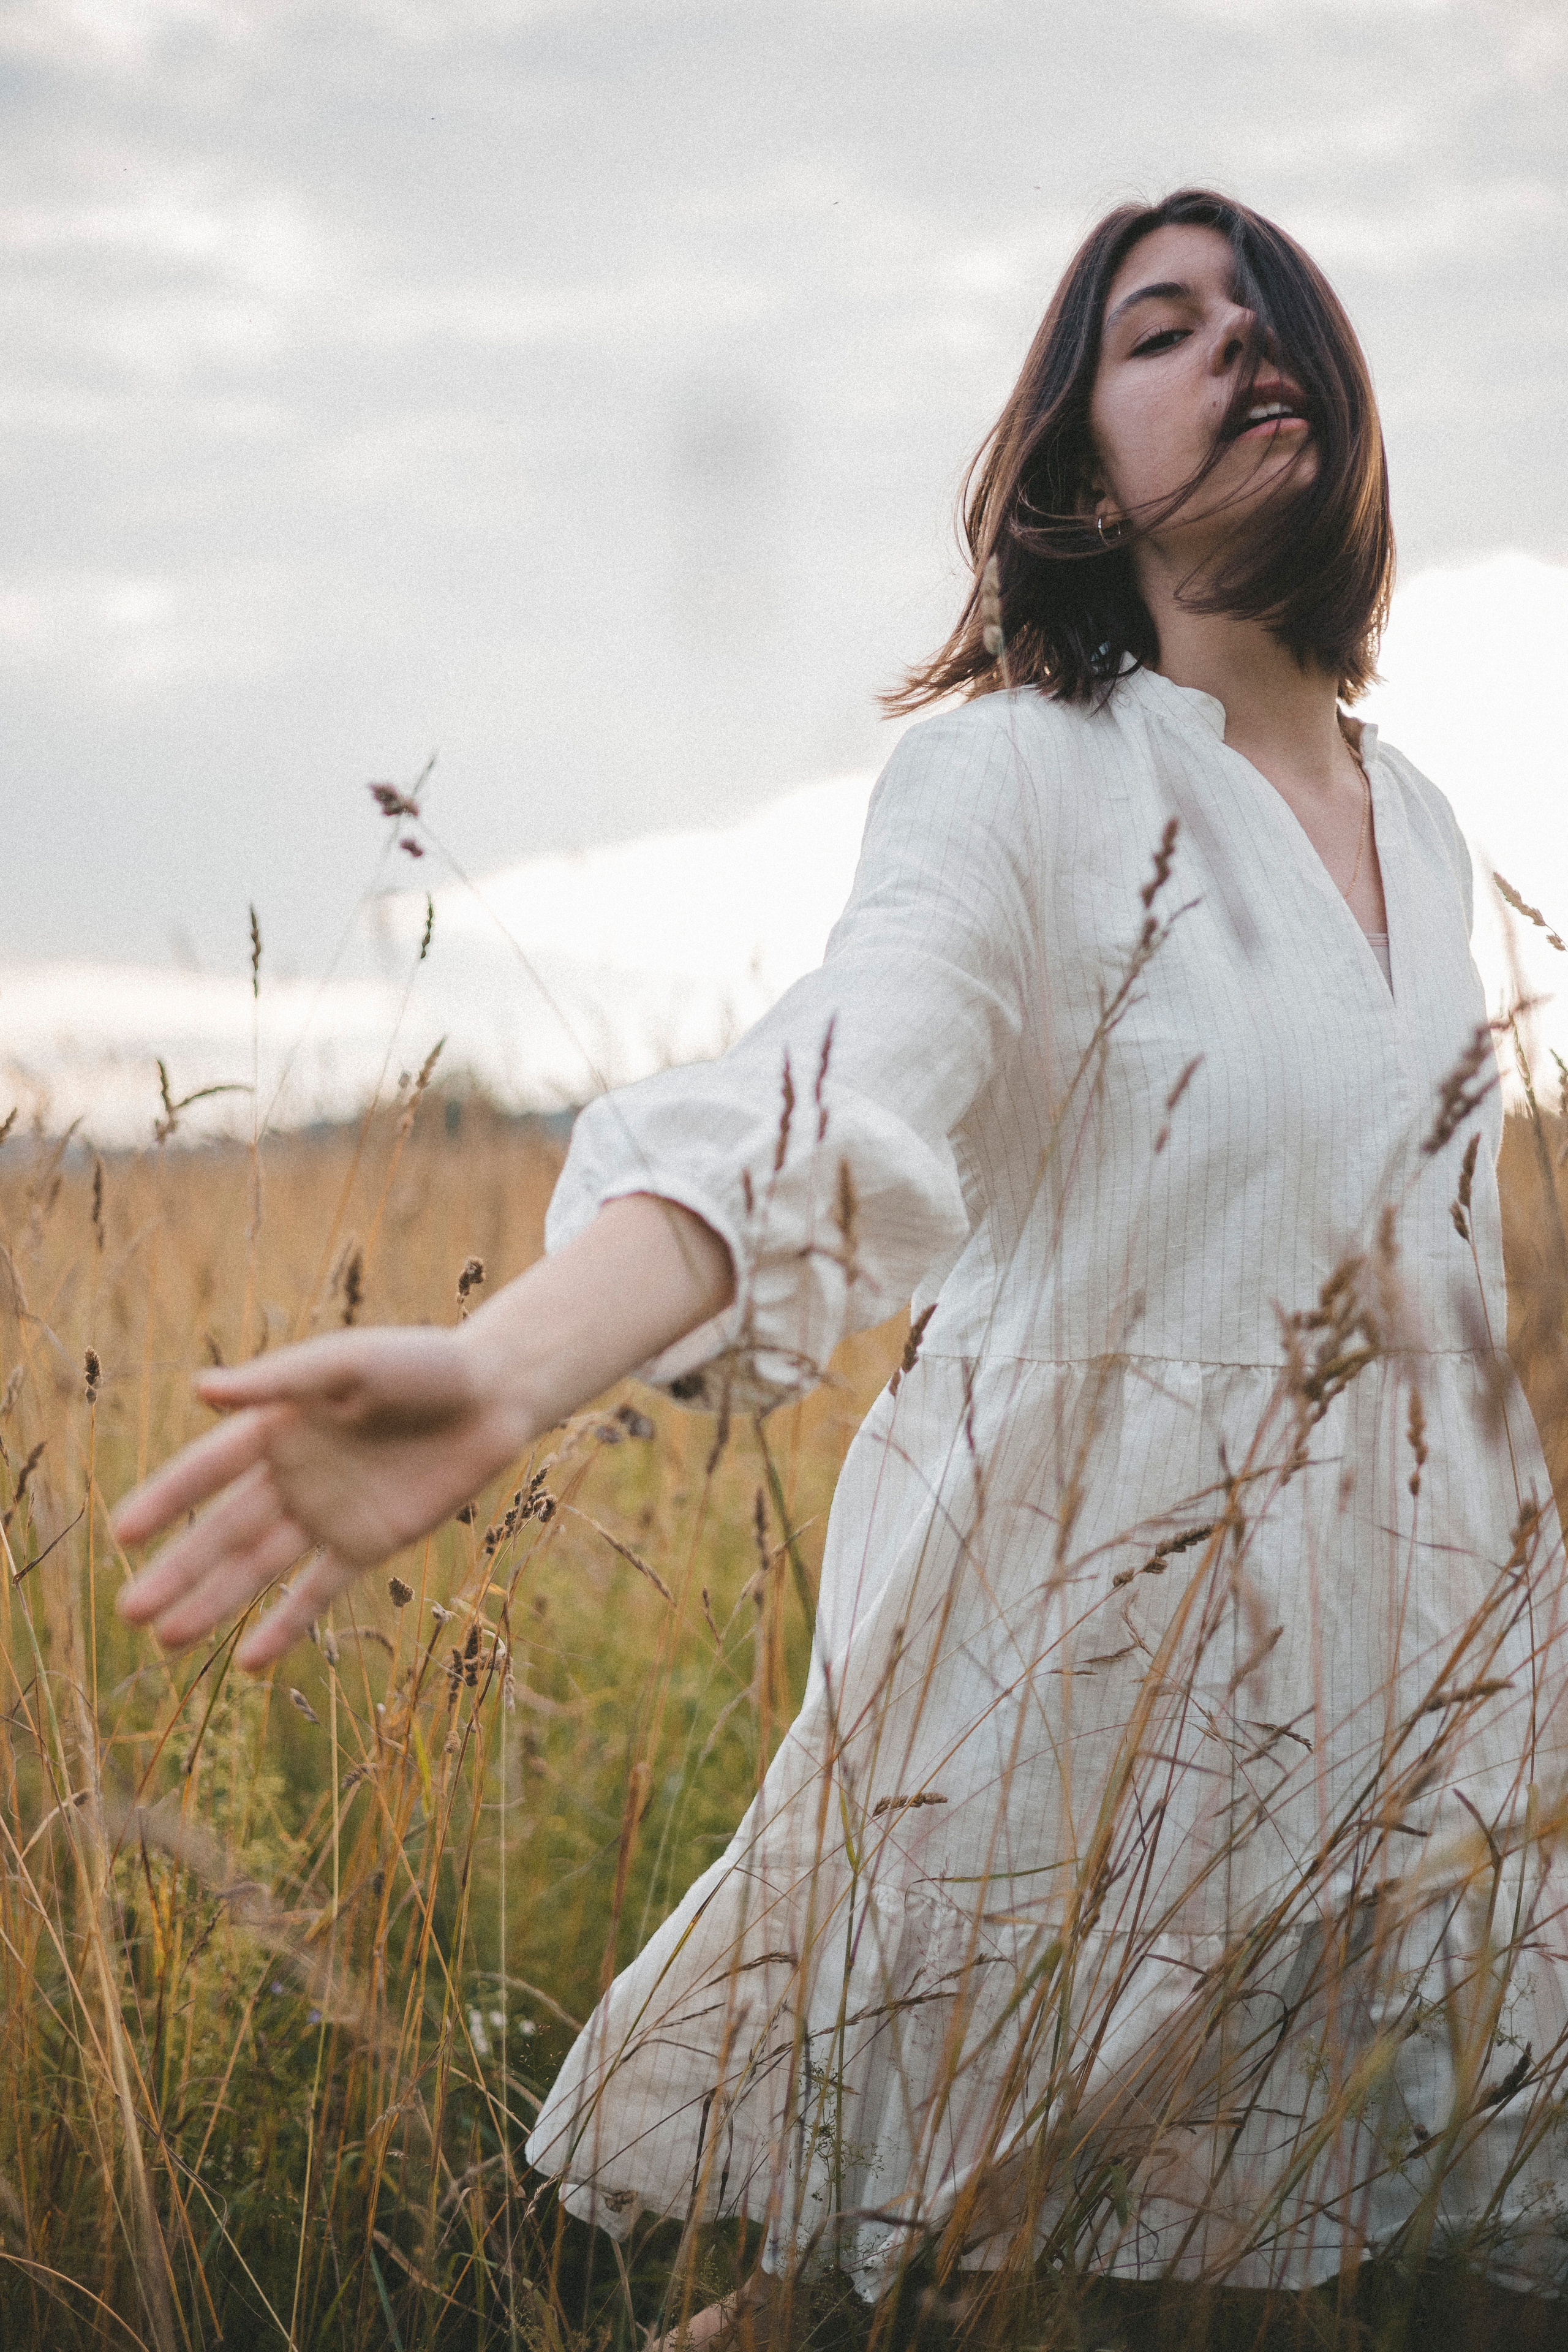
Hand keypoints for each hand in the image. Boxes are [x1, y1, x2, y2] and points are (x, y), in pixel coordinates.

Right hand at [113, 1324, 529, 1669]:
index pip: (206, 1471)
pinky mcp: (368, 1543)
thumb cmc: (420, 1365)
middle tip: (130, 1612)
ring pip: (258, 1567)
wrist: (492, 1395)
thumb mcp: (347, 1365)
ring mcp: (328, 1513)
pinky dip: (286, 1625)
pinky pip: (319, 1591)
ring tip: (166, 1641)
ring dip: (214, 1604)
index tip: (121, 1535)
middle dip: (176, 1571)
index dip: (165, 1501)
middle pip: (223, 1530)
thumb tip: (199, 1389)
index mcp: (278, 1428)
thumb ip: (278, 1382)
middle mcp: (292, 1475)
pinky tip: (248, 1661)